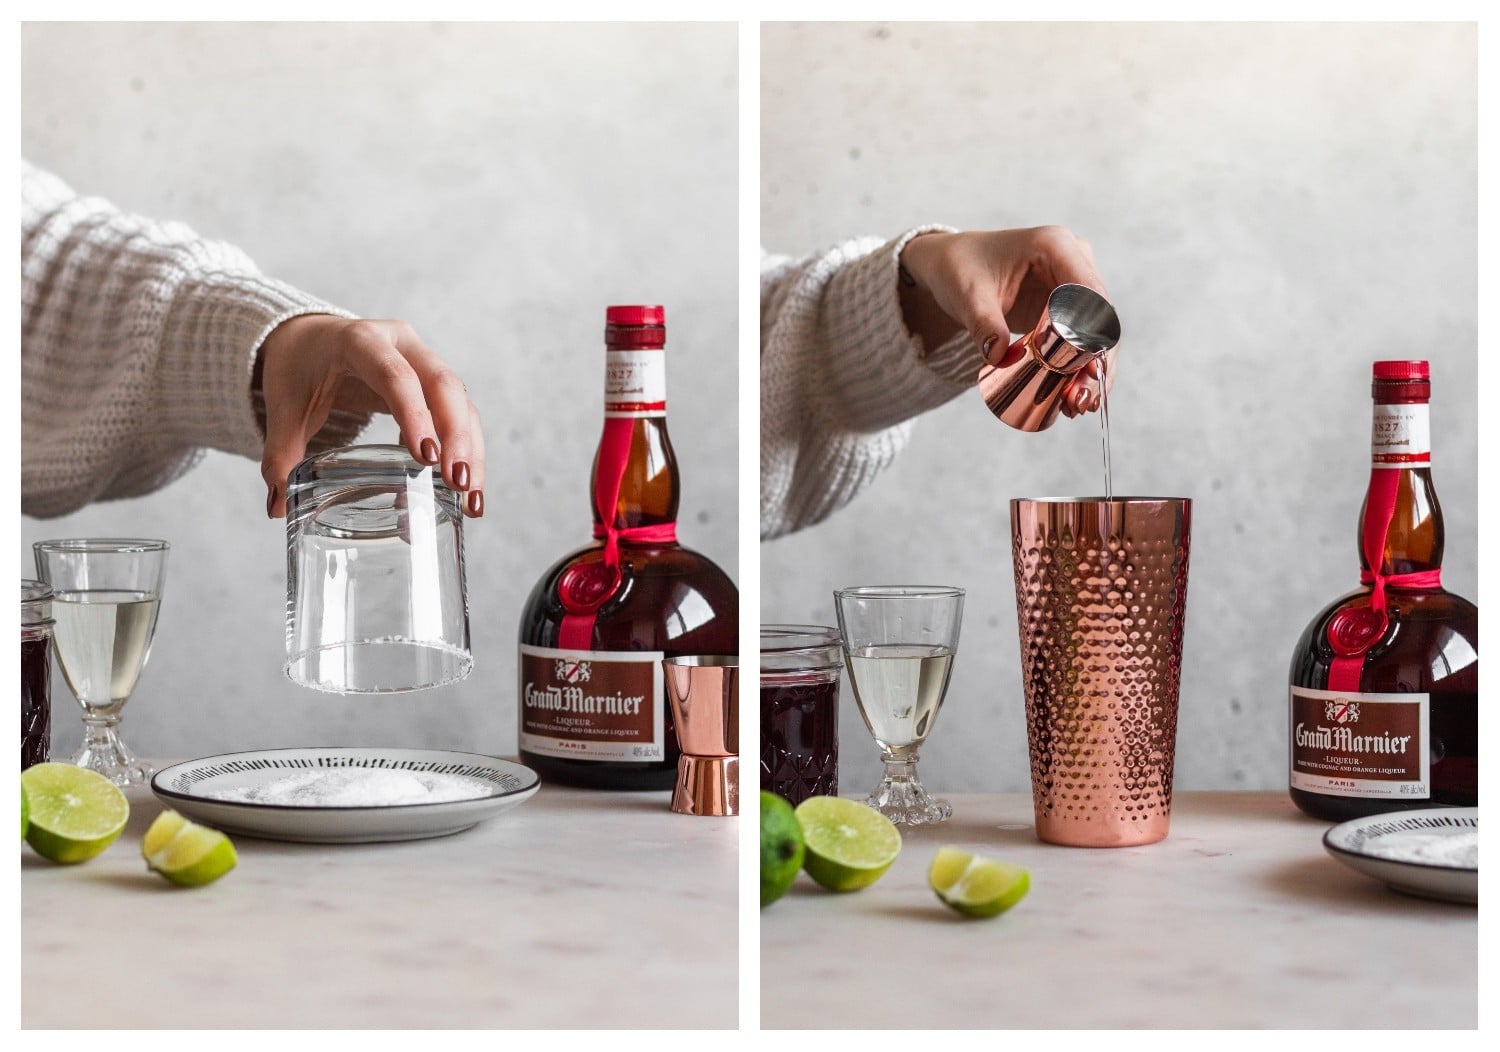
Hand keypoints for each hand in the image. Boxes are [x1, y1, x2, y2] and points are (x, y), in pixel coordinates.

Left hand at [256, 315, 484, 517]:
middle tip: (459, 482)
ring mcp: (424, 359)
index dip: (415, 414)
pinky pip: (461, 413)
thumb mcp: (286, 406)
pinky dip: (466, 449)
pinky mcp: (434, 381)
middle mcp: (401, 344)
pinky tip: (463, 489)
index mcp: (360, 340)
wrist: (310, 338)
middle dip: (457, 437)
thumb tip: (277, 507)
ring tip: (470, 498)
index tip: (428, 458)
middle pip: (443, 386)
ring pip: (461, 402)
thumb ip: (280, 452)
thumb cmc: (300, 367)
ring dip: (470, 449)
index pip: (395, 376)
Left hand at [898, 226, 1113, 416]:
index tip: (1085, 368)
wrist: (952, 265)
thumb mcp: (967, 295)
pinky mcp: (1066, 307)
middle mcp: (1074, 261)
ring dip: (1091, 370)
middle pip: (1100, 317)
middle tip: (1083, 398)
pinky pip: (1081, 339)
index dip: (1092, 331)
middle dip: (1095, 360)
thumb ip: (983, 323)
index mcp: (1056, 246)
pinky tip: (1071, 396)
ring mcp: (1073, 284)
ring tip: (1078, 405)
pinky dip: (1077, 367)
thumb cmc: (959, 269)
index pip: (1089, 291)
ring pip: (1095, 332)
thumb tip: (999, 356)